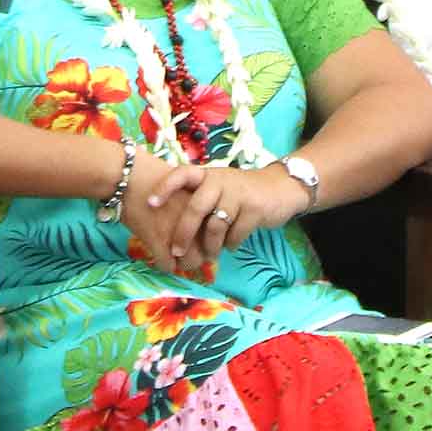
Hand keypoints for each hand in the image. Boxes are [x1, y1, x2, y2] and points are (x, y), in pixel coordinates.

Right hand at [121, 151, 216, 282]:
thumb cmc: (154, 177)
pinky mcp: (158, 241)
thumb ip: (198, 207)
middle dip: (196, 257)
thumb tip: (205, 228)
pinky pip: (167, 265)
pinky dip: (163, 264)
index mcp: (204, 207)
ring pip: (188, 264)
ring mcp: (177, 232)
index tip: (200, 242)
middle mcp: (195, 221)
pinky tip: (158, 254)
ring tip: (172, 255)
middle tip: (184, 252)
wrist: (128, 176)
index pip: (218, 237)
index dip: (209, 243)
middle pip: (206, 255)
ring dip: (181, 263)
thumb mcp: (185, 188)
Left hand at [160, 164, 310, 266]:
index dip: (165, 187)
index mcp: (208, 175)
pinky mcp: (255, 209)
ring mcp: (238, 194)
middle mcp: (220, 181)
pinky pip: (236, 234)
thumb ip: (199, 201)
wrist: (281, 188)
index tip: (150, 203)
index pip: (182, 174)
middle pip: (196, 207)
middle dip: (184, 232)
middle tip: (177, 252)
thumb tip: (170, 229)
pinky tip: (230, 246)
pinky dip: (231, 244)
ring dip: (209, 246)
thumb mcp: (219, 188)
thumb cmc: (241, 192)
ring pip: (216, 225)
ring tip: (208, 256)